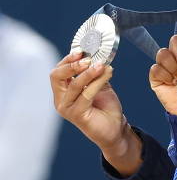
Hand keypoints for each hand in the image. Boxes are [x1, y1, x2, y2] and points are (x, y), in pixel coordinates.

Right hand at [50, 51, 141, 175]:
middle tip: (88, 59)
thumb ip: (95, 72)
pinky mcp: (77, 115)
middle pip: (56, 76)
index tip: (82, 51)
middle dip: (72, 65)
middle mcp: (62, 99)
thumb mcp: (100, 84)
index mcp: (64, 91)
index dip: (68, 59)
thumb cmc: (106, 106)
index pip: (58, 72)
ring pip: (73, 85)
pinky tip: (108, 74)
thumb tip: (98, 56)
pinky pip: (86, 94)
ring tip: (102, 65)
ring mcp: (67, 108)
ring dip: (89, 73)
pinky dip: (97, 82)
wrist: (116, 127)